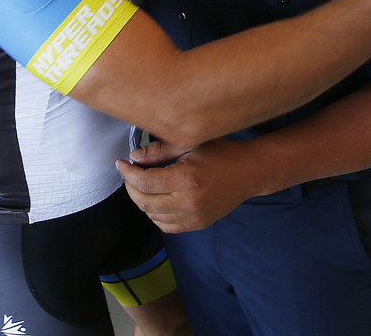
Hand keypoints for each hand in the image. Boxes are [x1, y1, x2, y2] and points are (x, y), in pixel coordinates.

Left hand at [117, 138, 258, 232]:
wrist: (249, 172)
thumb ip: (159, 151)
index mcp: (186, 179)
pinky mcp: (198, 225)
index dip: (127, 173)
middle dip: (130, 187)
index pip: (144, 182)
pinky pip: (166, 225)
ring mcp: (194, 217)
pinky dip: (155, 214)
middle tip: (128, 173)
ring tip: (141, 184)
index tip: (121, 163)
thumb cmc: (221, 153)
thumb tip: (134, 158)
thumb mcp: (190, 144)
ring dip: (141, 200)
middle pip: (144, 201)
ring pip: (152, 215)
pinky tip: (156, 199)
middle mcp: (189, 202)